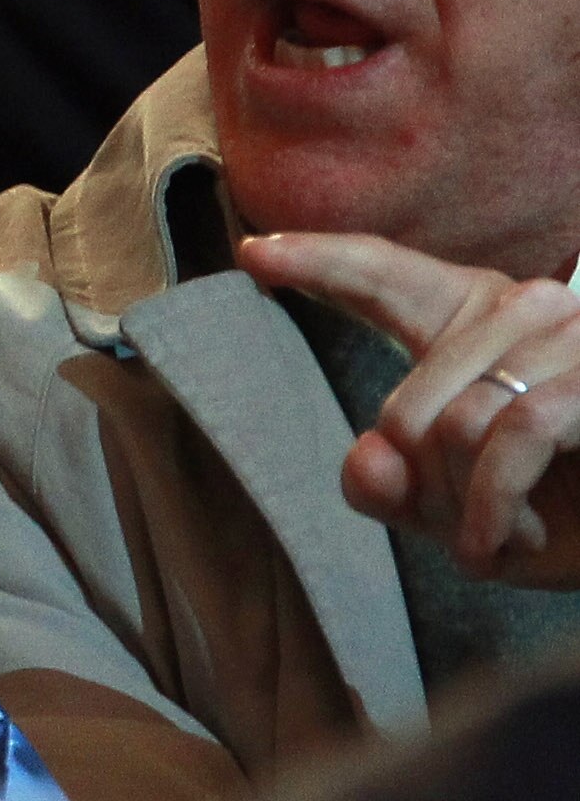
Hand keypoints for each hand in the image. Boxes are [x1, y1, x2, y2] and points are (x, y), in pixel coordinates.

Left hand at [244, 230, 579, 580]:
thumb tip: (367, 462)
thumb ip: (395, 489)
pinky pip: (515, 433)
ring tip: (491, 540)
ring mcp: (573, 335)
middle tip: (461, 533)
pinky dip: (494, 506)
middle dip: (422, 491)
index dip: (320, 263)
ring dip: (464, 507)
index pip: (387, 276)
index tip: (253, 255)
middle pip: (406, 406)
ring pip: (456, 424)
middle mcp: (527, 308)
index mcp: (477, 320)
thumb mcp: (461, 510)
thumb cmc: (566, 512)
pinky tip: (495, 545)